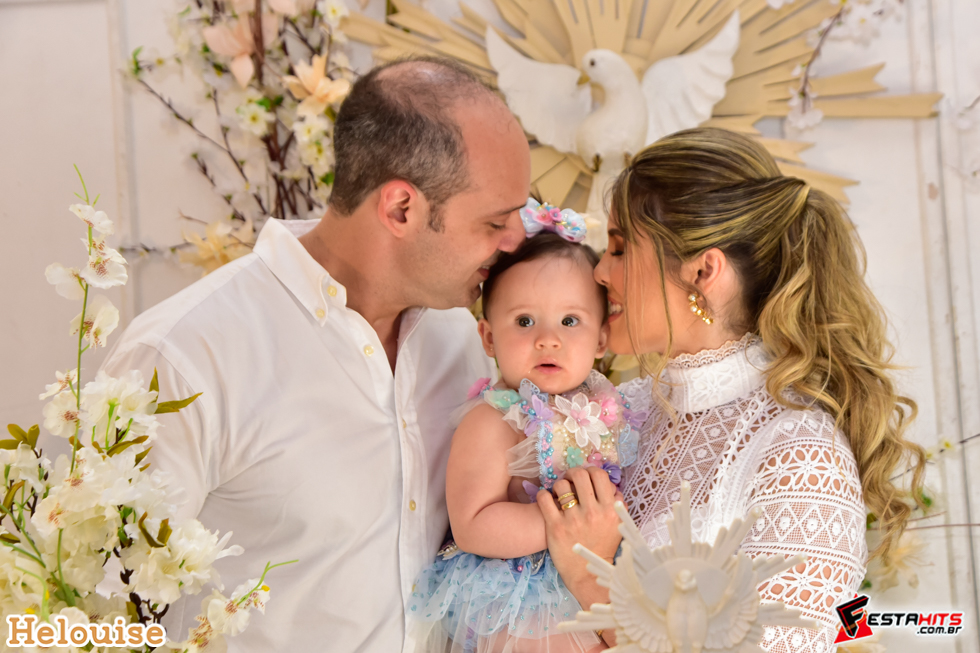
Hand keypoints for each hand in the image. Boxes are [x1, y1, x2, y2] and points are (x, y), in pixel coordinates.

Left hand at [537, 466, 623, 607]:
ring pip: (561, 485)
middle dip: (572, 473)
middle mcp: (593, 512)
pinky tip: (547, 501)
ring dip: (558, 485)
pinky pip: (544, 499)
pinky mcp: (555, 527)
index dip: (591, 471)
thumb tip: (611, 485)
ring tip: (558, 494)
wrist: (588, 576)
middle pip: (580, 475)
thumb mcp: (619, 526)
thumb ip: (617, 505)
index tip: (585, 478)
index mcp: (610, 510)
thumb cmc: (603, 549)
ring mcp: (573, 519)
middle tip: (569, 480)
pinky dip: (543, 495)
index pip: (600, 475)